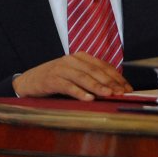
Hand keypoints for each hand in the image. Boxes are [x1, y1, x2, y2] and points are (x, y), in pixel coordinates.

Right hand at [11, 52, 131, 100]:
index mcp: (81, 57)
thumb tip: (115, 90)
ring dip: (97, 87)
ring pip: (83, 77)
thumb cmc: (56, 79)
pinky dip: (79, 92)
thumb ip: (91, 78)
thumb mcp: (75, 75)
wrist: (29, 81)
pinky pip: (68, 86)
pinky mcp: (51, 79)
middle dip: (111, 83)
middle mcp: (72, 60)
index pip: (103, 66)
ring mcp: (61, 68)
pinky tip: (88, 99)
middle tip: (122, 93)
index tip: (128, 89)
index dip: (117, 77)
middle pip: (95, 71)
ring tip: (108, 95)